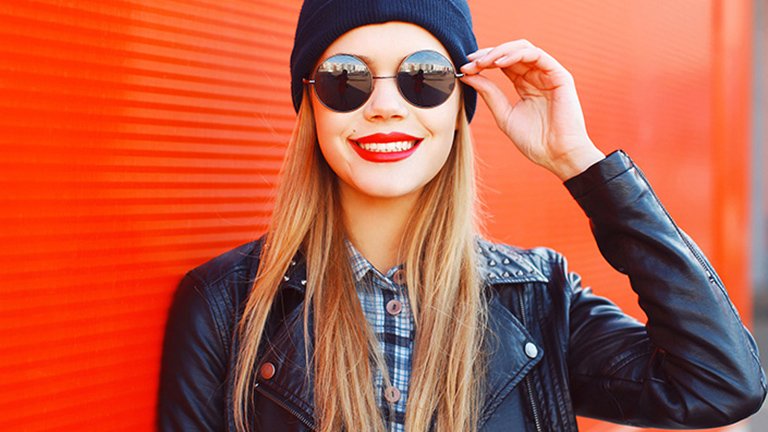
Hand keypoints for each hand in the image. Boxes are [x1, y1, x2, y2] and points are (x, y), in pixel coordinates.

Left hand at [459, 40, 604, 180]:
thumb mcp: (504, 115)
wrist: (557, 155)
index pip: (503, 64)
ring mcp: (549, 74)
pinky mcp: (560, 76)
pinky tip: (499, 62)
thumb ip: (489, 94)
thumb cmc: (535, 141)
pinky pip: (536, 55)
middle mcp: (537, 76)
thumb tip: (468, 76)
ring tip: (482, 62)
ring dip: (499, 52)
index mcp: (525, 85)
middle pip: (510, 53)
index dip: (483, 62)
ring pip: (522, 49)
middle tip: (470, 63)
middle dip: (488, 55)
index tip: (465, 68)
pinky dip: (516, 54)